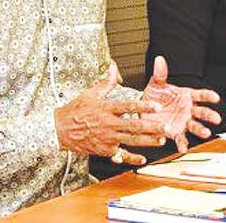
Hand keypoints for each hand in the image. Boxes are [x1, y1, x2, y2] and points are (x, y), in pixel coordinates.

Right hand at [54, 62, 168, 165]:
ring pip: (131, 141)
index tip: (157, 106)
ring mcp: (107, 138)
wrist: (58, 130)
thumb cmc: (75, 111)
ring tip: (161, 141)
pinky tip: (143, 159)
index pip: (128, 106)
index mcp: (106, 109)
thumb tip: (113, 67)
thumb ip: (106, 82)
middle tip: (167, 128)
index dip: (143, 107)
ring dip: (148, 141)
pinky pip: (121, 155)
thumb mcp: (90, 94)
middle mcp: (108, 124)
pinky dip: (132, 158)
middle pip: (134, 126)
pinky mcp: (104, 150)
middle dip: (152, 127)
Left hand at [142, 56, 221, 152]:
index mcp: (186, 96)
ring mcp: (183, 122)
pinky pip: (181, 139)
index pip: (201, 95)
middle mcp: (188, 110)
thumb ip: (160, 73)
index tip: (216, 97)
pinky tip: (183, 148)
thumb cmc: (154, 96)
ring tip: (206, 133)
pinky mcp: (176, 132)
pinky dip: (182, 144)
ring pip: (195, 126)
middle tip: (216, 119)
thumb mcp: (156, 84)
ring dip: (201, 130)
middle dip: (210, 116)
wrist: (144, 110)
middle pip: (202, 112)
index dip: (208, 96)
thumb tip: (159, 60)